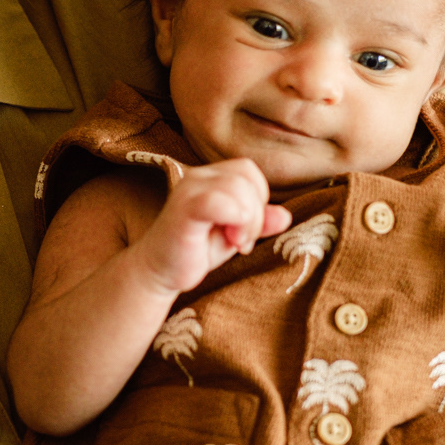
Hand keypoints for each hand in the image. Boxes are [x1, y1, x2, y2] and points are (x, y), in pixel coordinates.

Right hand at [135, 160, 291, 295]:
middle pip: (247, 177)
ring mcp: (189, 190)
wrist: (159, 271)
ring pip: (238, 188)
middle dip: (255, 213)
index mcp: (212, 177)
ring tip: (233, 243)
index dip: (258, 200)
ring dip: (247, 221)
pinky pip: (218, 200)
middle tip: (240, 241)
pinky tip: (228, 239)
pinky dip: (233, 218)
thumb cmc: (196, 250)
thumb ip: (259, 223)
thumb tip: (285, 216)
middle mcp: (199, 176)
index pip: (250, 172)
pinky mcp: (184, 209)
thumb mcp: (235, 234)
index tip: (245, 230)